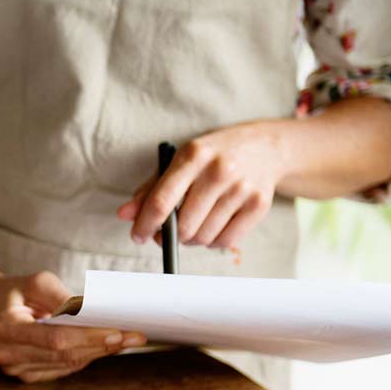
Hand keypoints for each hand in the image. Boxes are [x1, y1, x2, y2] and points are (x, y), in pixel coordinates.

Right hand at [0, 272, 144, 382]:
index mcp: (5, 328)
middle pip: (64, 355)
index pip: (54, 339)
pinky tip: (101, 346)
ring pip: (66, 364)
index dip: (88, 337)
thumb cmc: (12, 290)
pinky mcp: (24, 375)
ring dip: (98, 352)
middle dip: (102, 345)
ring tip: (125, 340)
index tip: (117, 331)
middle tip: (134, 336)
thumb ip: (62, 298)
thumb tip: (93, 315)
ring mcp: (14, 368)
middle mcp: (5, 354)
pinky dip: (84, 357)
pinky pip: (61, 369)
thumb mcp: (36, 281)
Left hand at [118, 121, 285, 249]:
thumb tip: (125, 215)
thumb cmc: (212, 157)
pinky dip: (212, 242)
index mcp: (193, 156)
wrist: (265, 147)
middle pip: (183, 226)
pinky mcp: (259, 205)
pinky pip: (225, 242)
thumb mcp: (181, 161)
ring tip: (193, 225)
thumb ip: (150, 189)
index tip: (138, 236)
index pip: (162, 201)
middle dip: (169, 236)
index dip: (145, 225)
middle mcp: (219, 170)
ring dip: (191, 240)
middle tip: (167, 232)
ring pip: (203, 237)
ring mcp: (242, 188)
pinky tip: (212, 227)